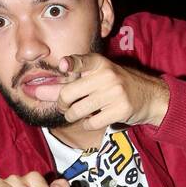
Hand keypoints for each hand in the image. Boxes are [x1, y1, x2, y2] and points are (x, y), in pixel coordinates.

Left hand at [30, 53, 169, 130]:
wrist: (148, 96)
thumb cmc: (115, 86)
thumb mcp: (95, 78)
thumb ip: (65, 83)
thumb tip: (36, 92)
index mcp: (99, 63)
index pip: (83, 62)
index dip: (72, 64)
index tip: (64, 65)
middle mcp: (106, 75)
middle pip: (68, 94)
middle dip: (62, 105)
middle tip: (67, 107)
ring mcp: (115, 92)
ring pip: (77, 111)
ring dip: (73, 116)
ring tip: (81, 113)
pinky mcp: (121, 109)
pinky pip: (91, 123)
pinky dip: (88, 124)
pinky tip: (96, 118)